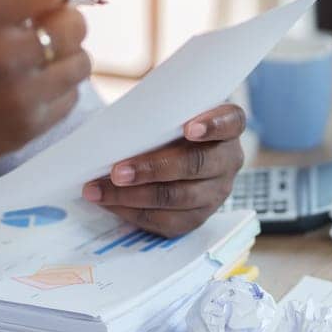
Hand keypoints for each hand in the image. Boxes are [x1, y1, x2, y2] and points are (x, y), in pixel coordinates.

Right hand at [0, 0, 90, 230]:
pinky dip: (58, 87)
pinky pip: (71, 96)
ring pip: (80, 62)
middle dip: (64, 17)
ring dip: (66, 54)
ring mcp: (21, 96)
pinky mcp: (29, 128)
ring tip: (42, 57)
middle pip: (74, 24)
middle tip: (48, 23)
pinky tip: (33, 85)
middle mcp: (4, 56)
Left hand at [80, 103, 245, 236]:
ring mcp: (217, 192)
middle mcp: (228, 160)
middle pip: (196, 165)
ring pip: (179, 198)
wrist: (171, 151)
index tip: (188, 129)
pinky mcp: (199, 216)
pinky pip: (168, 221)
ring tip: (101, 190)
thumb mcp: (168, 110)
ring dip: (135, 195)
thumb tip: (115, 126)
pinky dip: (134, 213)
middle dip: (153, 169)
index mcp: (228, 126)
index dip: (212, 125)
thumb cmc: (168, 123)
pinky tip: (110, 203)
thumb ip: (157, 112)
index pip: (230, 121)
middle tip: (117, 171)